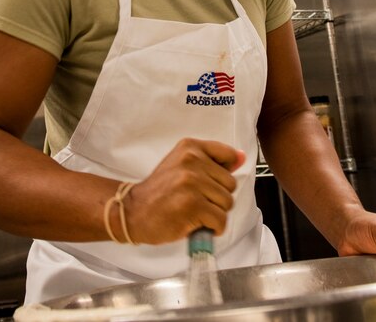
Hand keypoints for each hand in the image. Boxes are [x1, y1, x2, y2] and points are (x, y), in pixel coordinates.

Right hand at [124, 138, 245, 244]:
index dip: (222, 174)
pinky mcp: (193, 205)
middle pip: (230, 184)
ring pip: (227, 203)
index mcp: (189, 147)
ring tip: (194, 212)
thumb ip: (212, 161)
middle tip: (196, 201)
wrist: (133, 212)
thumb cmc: (159, 192)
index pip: (228, 155)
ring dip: (214, 213)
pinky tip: (197, 225)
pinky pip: (220, 220)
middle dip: (217, 197)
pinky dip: (213, 228)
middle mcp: (191, 160)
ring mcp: (192, 183)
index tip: (209, 182)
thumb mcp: (182, 166)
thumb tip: (241, 157)